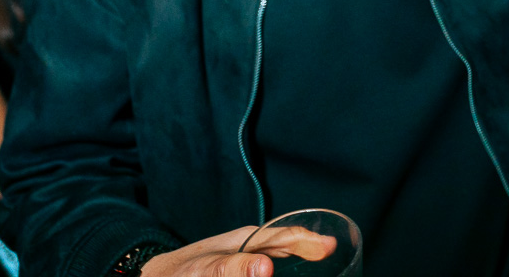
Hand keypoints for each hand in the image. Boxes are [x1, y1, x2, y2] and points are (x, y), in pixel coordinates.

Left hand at [141, 224, 335, 276]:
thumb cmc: (177, 274)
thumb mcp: (206, 271)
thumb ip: (233, 269)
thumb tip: (267, 266)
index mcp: (247, 238)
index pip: (287, 236)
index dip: (311, 241)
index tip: (331, 247)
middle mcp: (248, 245)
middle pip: (286, 243)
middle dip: (308, 247)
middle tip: (331, 252)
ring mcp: (242, 256)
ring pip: (275, 253)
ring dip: (294, 255)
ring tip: (315, 258)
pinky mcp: (235, 267)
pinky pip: (261, 263)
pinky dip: (278, 264)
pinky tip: (278, 270)